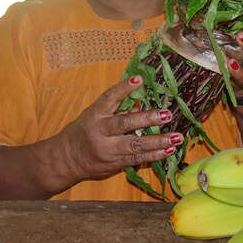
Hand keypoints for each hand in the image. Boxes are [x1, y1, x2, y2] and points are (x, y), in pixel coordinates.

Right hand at [58, 75, 182, 181]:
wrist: (67, 159)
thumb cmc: (84, 132)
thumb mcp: (94, 115)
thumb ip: (116, 109)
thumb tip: (143, 100)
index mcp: (95, 115)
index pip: (109, 98)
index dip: (123, 88)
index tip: (139, 79)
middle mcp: (100, 132)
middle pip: (124, 124)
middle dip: (147, 119)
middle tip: (167, 114)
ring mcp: (108, 150)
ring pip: (135, 145)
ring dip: (158, 141)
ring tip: (176, 137)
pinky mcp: (115, 163)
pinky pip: (137, 159)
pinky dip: (154, 155)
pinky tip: (168, 151)